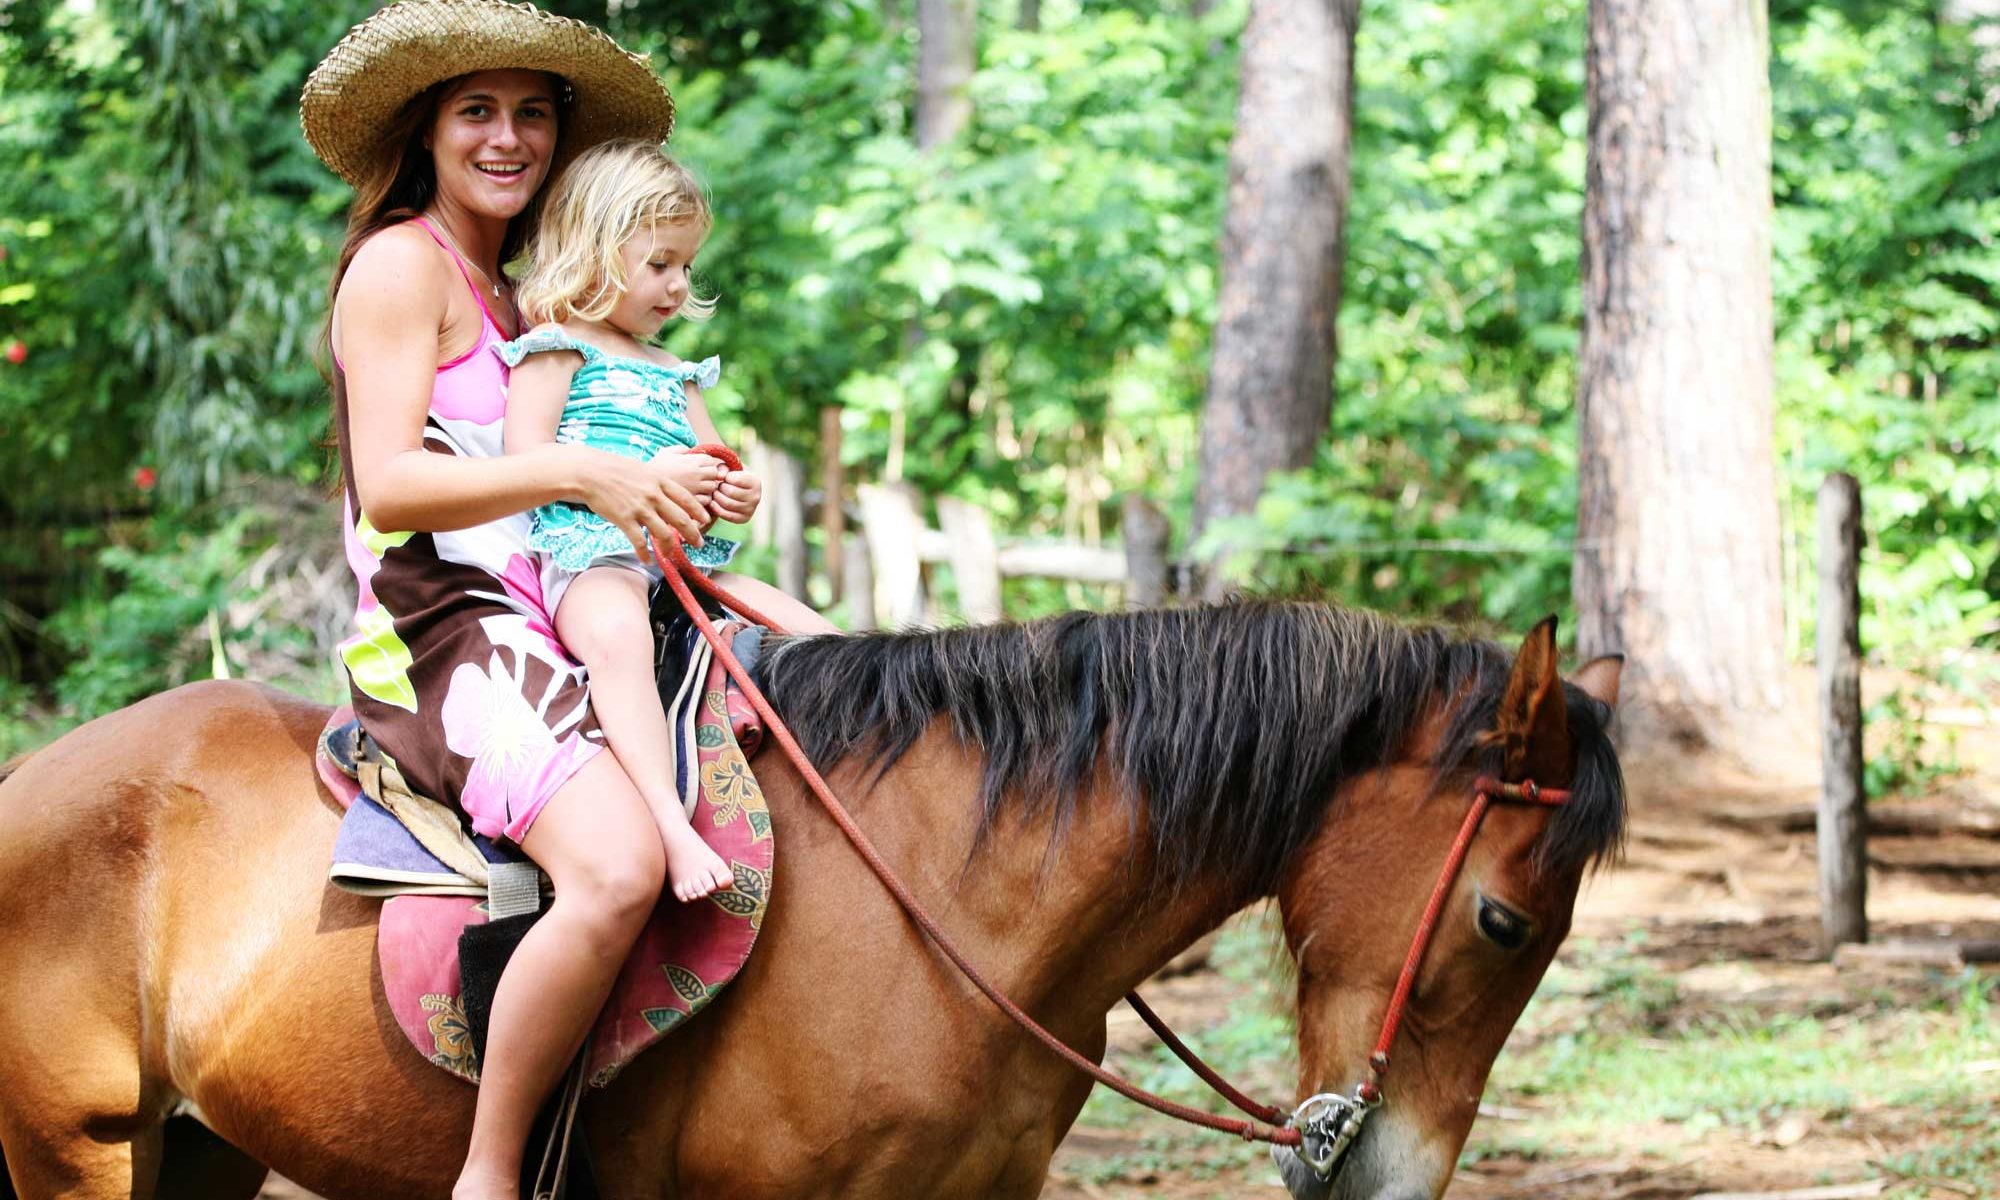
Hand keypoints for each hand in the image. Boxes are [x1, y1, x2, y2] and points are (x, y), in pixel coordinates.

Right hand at [572, 446, 716, 557]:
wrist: (590, 472)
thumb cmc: (613, 468)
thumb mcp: (641, 468)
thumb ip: (655, 481)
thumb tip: (664, 488)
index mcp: (659, 481)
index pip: (686, 498)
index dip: (698, 511)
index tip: (705, 520)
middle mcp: (654, 495)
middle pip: (680, 518)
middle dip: (693, 534)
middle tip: (699, 543)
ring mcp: (640, 508)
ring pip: (663, 533)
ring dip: (670, 547)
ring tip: (671, 555)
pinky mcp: (625, 520)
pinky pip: (639, 542)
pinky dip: (645, 554)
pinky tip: (647, 561)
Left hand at [709, 469, 760, 524]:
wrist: (735, 492)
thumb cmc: (730, 477)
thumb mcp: (728, 468)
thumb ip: (722, 468)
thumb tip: (720, 476)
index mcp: (755, 482)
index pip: (736, 479)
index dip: (725, 477)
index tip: (724, 478)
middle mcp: (756, 497)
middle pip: (731, 492)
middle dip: (719, 488)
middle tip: (717, 486)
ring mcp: (751, 509)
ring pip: (728, 504)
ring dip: (717, 498)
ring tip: (715, 493)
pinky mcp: (743, 519)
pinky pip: (726, 515)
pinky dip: (716, 508)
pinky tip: (713, 502)